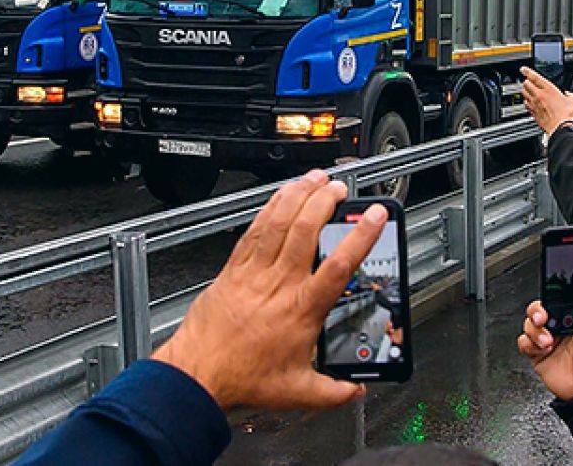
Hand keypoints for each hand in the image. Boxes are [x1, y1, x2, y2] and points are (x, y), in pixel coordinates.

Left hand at [153, 170, 387, 411]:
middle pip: (306, 230)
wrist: (198, 374)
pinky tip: (278, 197)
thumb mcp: (298, 392)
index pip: (339, 265)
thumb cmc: (241, 378)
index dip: (360, 236)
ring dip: (298, 196)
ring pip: (278, 223)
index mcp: (302, 310)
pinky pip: (254, 231)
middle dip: (325, 202)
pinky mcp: (233, 270)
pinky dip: (268, 209)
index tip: (374, 216)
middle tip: (339, 187)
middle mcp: (279, 284)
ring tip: (313, 180)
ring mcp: (254, 273)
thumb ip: (334, 391)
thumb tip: (355, 390)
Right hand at [517, 285, 572, 400]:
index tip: (550, 301)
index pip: (556, 299)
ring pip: (528, 324)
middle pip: (537, 309)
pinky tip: (542, 349)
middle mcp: (560, 327)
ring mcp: (548, 341)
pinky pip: (523, 342)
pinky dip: (529, 344)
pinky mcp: (537, 355)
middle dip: (536, 312)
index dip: (550, 297)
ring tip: (548, 342)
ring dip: (535, 331)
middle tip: (543, 319)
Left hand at [521, 67, 572, 136]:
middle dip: (526, 82)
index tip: (523, 69)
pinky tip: (530, 102)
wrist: (560, 127)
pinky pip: (526, 104)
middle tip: (528, 81)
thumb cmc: (566, 114)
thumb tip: (568, 94)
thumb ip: (569, 94)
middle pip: (526, 84)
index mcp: (548, 89)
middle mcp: (539, 95)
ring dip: (525, 91)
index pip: (534, 77)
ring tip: (528, 90)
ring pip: (524, 93)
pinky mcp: (533, 112)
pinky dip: (526, 102)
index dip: (527, 71)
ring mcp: (534, 104)